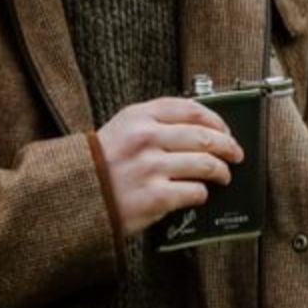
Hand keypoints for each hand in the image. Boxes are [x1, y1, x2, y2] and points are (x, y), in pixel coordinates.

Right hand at [94, 97, 243, 237]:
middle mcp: (145, 138)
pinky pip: (194, 191)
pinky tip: (200, 194)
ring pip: (205, 164)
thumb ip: (153, 124)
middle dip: (228, 146)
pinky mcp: (154, 196)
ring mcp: (150, 167)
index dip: (216, 120)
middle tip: (235, 154)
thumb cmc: (99, 166)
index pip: (191, 109)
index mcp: (138, 116)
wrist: (72, 197)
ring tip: (223, 176)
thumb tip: (200, 130)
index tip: (226, 130)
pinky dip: (202, 193)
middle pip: (204, 136)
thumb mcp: (120, 130)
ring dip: (221, 172)